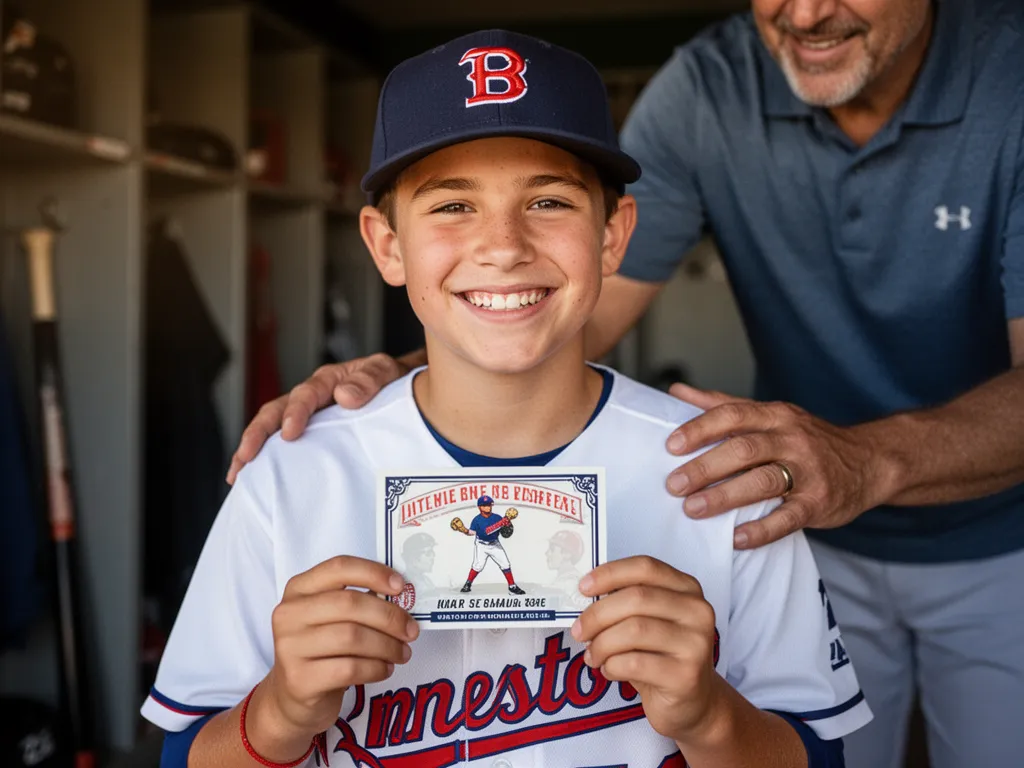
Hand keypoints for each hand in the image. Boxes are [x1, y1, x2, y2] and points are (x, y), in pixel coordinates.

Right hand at [228, 352, 415, 483]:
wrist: (405, 391)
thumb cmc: (393, 381)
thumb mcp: (386, 372)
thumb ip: (369, 379)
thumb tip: (343, 396)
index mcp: (328, 381)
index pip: (305, 394)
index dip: (295, 412)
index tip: (290, 432)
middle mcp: (312, 398)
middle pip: (275, 412)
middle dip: (257, 435)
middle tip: (245, 458)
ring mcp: (310, 418)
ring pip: (272, 430)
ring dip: (252, 450)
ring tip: (237, 474)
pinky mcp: (313, 437)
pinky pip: (285, 447)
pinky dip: (268, 461)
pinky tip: (255, 480)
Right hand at [260, 556, 418, 737]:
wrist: (293, 697)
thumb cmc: (321, 651)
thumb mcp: (332, 619)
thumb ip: (359, 602)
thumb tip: (401, 597)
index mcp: (299, 589)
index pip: (339, 567)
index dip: (373, 573)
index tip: (401, 586)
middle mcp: (288, 614)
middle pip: (350, 604)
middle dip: (389, 616)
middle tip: (411, 631)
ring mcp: (290, 647)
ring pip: (352, 637)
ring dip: (387, 645)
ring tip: (402, 653)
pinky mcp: (299, 680)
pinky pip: (350, 668)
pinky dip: (376, 668)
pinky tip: (385, 669)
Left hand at [572, 556, 721, 743]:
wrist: (693, 703)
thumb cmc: (661, 656)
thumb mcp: (649, 621)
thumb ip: (626, 602)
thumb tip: (585, 594)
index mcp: (687, 589)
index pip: (646, 567)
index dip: (611, 573)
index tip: (582, 587)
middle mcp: (697, 612)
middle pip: (636, 598)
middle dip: (598, 614)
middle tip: (578, 631)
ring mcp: (696, 644)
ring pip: (634, 630)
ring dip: (602, 644)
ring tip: (592, 656)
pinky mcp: (685, 675)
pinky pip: (634, 663)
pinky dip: (611, 665)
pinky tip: (608, 670)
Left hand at [665, 383, 890, 548]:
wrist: (869, 462)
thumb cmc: (807, 439)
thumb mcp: (770, 415)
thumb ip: (722, 405)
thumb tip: (677, 391)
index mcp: (775, 416)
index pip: (732, 416)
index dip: (701, 429)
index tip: (671, 445)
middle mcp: (791, 439)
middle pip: (744, 449)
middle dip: (705, 467)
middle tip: (674, 485)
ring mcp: (808, 472)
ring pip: (763, 481)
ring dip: (725, 496)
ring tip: (693, 510)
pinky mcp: (819, 502)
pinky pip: (788, 517)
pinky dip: (762, 529)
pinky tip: (737, 538)